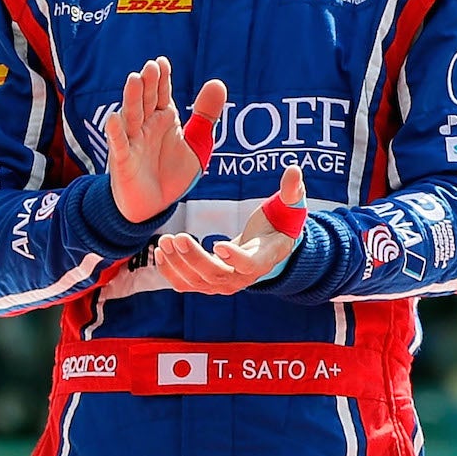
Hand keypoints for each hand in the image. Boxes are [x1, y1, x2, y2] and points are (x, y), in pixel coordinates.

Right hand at [106, 56, 224, 224]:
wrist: (152, 206)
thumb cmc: (170, 171)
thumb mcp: (196, 144)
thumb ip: (205, 115)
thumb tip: (218, 83)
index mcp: (162, 119)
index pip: (161, 94)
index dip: (162, 79)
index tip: (162, 62)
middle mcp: (145, 126)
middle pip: (146, 101)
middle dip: (148, 84)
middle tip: (151, 67)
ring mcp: (133, 142)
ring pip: (131, 117)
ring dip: (132, 99)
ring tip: (134, 80)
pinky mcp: (124, 161)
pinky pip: (120, 145)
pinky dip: (117, 133)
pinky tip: (114, 119)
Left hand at [153, 165, 306, 295]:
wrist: (266, 247)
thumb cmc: (279, 224)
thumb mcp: (290, 208)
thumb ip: (292, 192)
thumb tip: (294, 171)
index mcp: (264, 259)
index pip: (250, 266)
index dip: (235, 259)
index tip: (218, 244)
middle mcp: (243, 278)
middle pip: (217, 275)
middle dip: (195, 258)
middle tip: (179, 236)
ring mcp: (224, 284)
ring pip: (198, 282)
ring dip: (179, 263)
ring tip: (165, 241)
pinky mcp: (207, 283)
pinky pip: (186, 284)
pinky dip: (171, 272)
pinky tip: (161, 252)